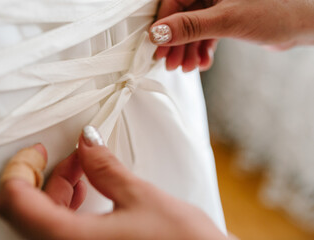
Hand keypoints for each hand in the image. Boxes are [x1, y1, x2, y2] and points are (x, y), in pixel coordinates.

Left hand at [0, 126, 225, 239]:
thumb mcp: (141, 197)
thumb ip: (105, 167)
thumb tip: (86, 142)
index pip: (14, 201)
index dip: (21, 168)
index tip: (39, 150)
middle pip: (25, 208)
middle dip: (45, 175)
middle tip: (74, 155)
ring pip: (40, 218)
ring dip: (55, 188)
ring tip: (84, 169)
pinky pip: (57, 228)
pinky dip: (65, 205)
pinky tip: (87, 191)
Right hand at [150, 0, 313, 67]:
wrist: (301, 24)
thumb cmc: (275, 12)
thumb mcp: (227, 20)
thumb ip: (191, 26)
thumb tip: (160, 32)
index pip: (173, 1)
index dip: (164, 25)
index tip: (157, 46)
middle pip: (181, 18)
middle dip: (176, 44)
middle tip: (171, 63)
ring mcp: (217, 6)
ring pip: (192, 29)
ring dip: (188, 51)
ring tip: (189, 67)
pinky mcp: (224, 18)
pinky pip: (205, 35)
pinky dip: (202, 50)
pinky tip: (203, 63)